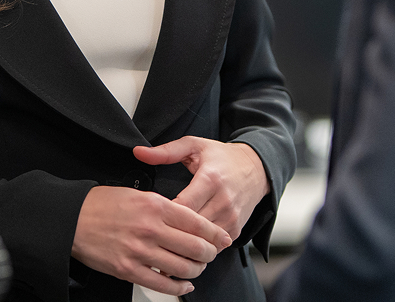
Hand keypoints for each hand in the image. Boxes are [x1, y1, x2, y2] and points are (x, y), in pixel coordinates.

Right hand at [72, 185, 231, 295]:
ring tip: (197, 268)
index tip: (222, 238)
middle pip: (195, 247)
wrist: (74, 218)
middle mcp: (151, 229)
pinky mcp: (130, 270)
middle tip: (211, 253)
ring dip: (196, 271)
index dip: (214, 233)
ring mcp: (140, 251)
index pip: (196, 222)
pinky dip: (179, 287)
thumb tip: (186, 218)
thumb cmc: (103, 204)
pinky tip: (183, 284)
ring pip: (183, 268)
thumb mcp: (137, 193)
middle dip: (209, 253)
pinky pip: (163, 284)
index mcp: (154, 205)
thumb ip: (163, 205)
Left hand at [133, 138, 270, 240]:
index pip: (184, 206)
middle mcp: (223, 201)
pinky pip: (214, 246)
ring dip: (184, 245)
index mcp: (210, 179)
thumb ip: (165, 151)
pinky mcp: (236, 230)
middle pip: (193, 227)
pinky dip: (199, 248)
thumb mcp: (193, 145)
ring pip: (203, 241)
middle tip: (149, 238)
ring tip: (162, 248)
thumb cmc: (221, 156)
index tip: (149, 217)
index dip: (165, 214)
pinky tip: (183, 248)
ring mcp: (231, 218)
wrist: (255, 168)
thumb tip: (138, 152)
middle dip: (172, 233)